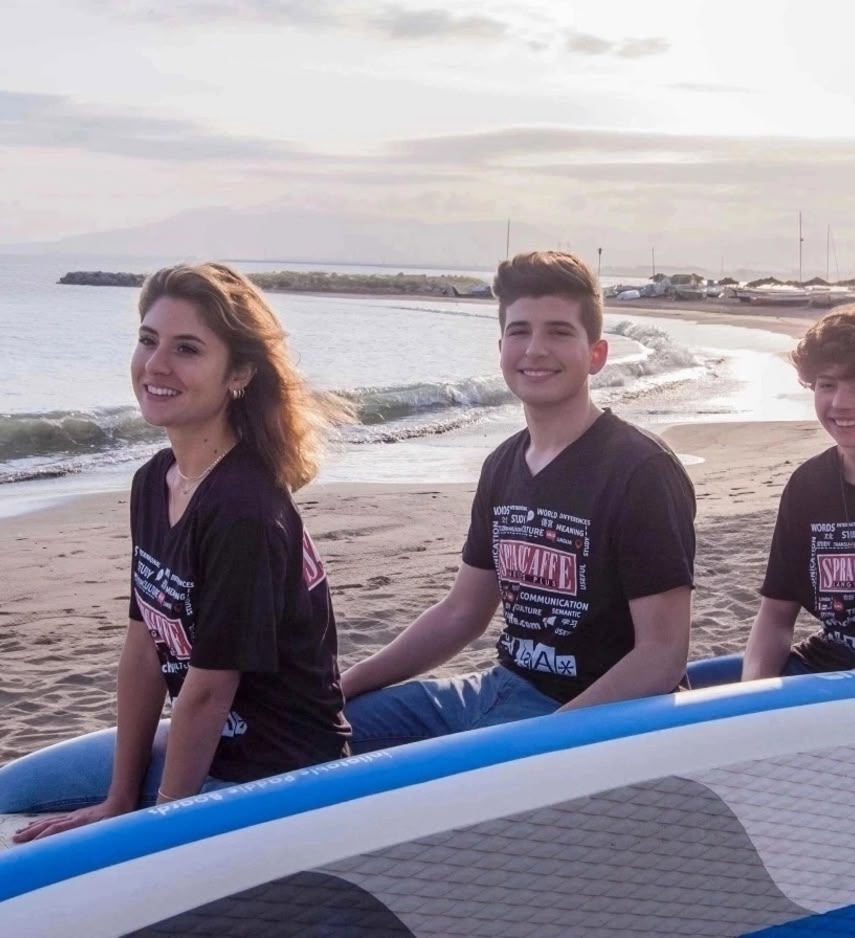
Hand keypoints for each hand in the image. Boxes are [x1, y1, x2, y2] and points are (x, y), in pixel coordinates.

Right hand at [12, 800, 127, 843]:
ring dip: (34, 827)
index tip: (31, 846)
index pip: (58, 829)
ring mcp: (74, 816)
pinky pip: (56, 820)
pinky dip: (43, 823)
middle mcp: (75, 818)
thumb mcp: (111, 828)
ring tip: (20, 832)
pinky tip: (37, 824)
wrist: (122, 800)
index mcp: (82, 822)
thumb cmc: (119, 817)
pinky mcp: (76, 816)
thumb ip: (100, 836)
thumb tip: (92, 844)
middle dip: (32, 832)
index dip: (44, 837)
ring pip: (50, 822)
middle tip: (16, 838)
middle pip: (49, 825)